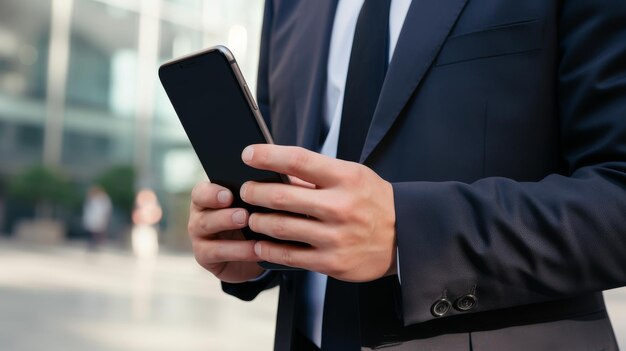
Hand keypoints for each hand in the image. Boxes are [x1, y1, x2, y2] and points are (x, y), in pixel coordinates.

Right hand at [188, 181, 263, 282]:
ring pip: (206, 227)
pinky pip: (217, 253)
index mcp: (211, 195)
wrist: (259, 254)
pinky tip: (257, 250)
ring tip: (248, 225)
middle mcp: (201, 212)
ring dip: (227, 225)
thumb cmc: (260, 221)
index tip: (229, 195)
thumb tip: (283, 178)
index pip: (203, 189)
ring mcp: (199, 235)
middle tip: (243, 214)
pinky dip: (239, 251)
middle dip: (223, 209)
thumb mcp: (263, 204)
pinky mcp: (205, 256)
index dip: (212, 192)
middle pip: (201, 206)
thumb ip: (267, 190)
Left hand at [240, 144, 396, 281]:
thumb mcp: (352, 177)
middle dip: (254, 192)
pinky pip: (290, 255)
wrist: (405, 237)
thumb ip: (317, 175)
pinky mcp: (332, 262)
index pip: (299, 160)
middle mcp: (340, 206)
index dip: (268, 156)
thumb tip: (276, 170)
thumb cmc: (372, 201)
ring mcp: (336, 236)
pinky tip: (260, 243)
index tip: (248, 154)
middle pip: (282, 196)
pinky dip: (268, 248)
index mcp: (345, 178)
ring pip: (280, 227)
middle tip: (245, 191)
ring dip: (258, 221)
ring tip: (251, 217)